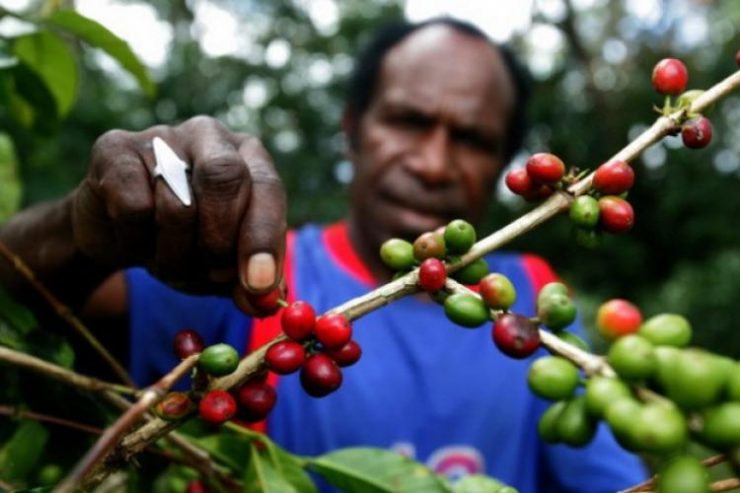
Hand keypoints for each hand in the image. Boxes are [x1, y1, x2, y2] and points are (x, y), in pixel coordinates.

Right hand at [73, 116, 285, 310]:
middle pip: (225, 179)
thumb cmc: (187, 243)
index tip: (258, 285)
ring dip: (174, 256)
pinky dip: (136, 243)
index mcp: (250, 157)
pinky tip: (135, 242)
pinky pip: (132, 208)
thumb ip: (248, 282)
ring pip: (176, 205)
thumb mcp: (225, 266)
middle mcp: (210, 136)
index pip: (267, 188)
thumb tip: (263, 302)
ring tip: (168, 263)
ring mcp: (162, 137)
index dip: (264, 238)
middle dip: (219, 242)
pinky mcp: (115, 149)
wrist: (117, 232)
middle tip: (212, 276)